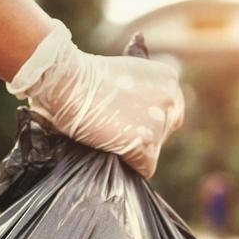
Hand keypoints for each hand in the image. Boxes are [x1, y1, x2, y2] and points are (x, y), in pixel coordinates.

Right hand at [6, 20, 184, 177]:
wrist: (67, 81)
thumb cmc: (83, 76)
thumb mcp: (123, 71)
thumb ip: (141, 90)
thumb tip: (142, 112)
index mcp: (168, 78)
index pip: (170, 112)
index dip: (147, 119)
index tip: (127, 119)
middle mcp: (171, 99)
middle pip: (163, 133)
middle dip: (141, 134)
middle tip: (114, 128)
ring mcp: (160, 122)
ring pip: (154, 151)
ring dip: (132, 149)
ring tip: (107, 135)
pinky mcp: (147, 144)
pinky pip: (145, 167)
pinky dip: (129, 164)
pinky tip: (110, 150)